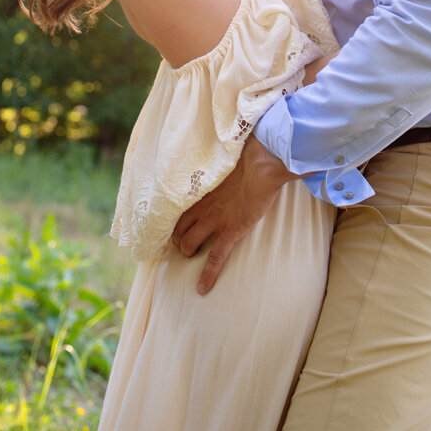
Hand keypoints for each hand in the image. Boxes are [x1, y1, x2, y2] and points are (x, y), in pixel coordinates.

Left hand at [171, 134, 297, 294]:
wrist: (263, 162)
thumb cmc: (247, 152)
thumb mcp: (223, 154)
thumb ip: (214, 158)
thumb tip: (212, 140)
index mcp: (197, 188)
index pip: (174, 207)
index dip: (169, 218)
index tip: (166, 221)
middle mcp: (200, 206)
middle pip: (177, 229)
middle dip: (176, 237)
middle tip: (179, 240)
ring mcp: (214, 221)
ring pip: (188, 244)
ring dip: (187, 250)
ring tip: (189, 253)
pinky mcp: (230, 231)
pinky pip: (214, 259)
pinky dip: (207, 276)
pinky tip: (201, 289)